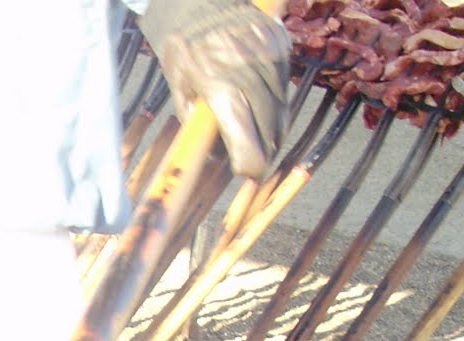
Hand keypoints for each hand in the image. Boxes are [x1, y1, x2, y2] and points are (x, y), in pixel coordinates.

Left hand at [139, 0, 291, 178]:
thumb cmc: (182, 45)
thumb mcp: (179, 87)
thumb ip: (197, 121)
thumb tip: (213, 151)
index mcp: (223, 89)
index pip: (249, 142)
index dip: (251, 164)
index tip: (248, 173)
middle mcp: (253, 74)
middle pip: (271, 128)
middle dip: (265, 150)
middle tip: (256, 163)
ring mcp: (271, 56)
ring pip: (283, 107)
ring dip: (274, 128)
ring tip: (262, 139)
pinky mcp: (281, 43)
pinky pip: (285, 84)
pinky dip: (277, 101)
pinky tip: (264, 108)